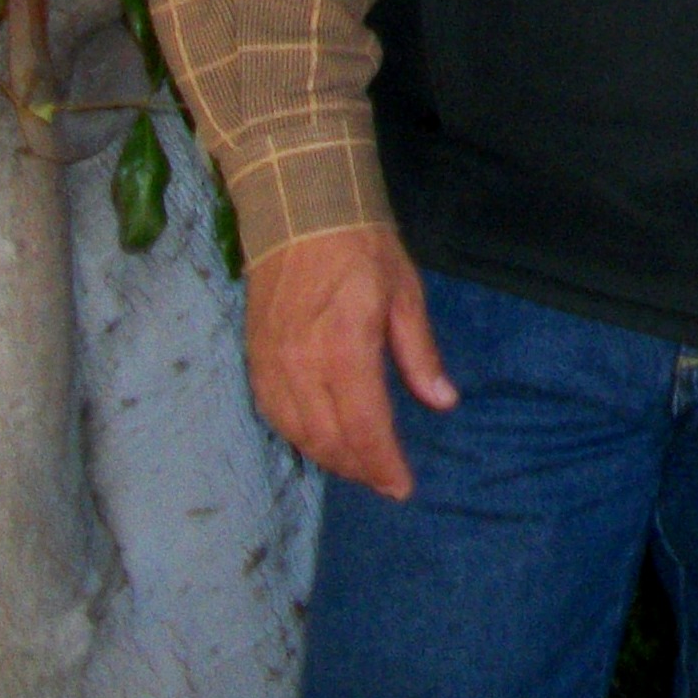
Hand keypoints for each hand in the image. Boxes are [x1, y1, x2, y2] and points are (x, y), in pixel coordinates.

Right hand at [244, 226, 457, 500]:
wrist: (300, 210)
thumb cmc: (362, 248)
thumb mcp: (405, 294)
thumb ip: (419, 354)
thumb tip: (443, 402)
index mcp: (345, 349)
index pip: (365, 426)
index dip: (383, 463)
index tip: (402, 486)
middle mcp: (302, 366)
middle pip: (329, 438)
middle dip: (360, 468)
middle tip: (385, 481)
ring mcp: (272, 365)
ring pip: (298, 433)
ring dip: (329, 458)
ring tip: (359, 468)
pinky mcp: (254, 359)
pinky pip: (274, 414)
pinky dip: (298, 436)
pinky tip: (318, 441)